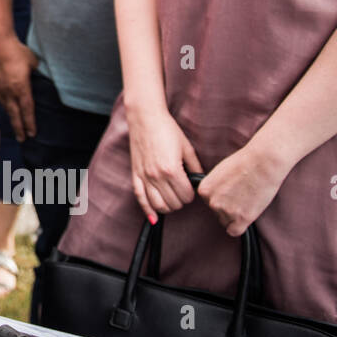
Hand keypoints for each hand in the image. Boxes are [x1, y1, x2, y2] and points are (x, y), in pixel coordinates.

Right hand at [0, 35, 38, 140]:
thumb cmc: (16, 51)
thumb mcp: (33, 61)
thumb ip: (35, 70)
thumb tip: (37, 73)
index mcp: (21, 87)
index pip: (27, 109)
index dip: (30, 122)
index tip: (32, 134)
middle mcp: (9, 91)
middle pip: (15, 114)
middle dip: (19, 127)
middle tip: (22, 139)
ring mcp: (0, 87)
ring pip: (6, 107)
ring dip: (11, 118)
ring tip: (15, 125)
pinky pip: (0, 98)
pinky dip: (5, 106)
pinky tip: (6, 108)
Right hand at [128, 106, 202, 222]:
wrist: (145, 117)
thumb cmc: (167, 129)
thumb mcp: (187, 148)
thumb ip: (195, 167)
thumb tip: (201, 181)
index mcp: (172, 170)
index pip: (186, 196)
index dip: (192, 194)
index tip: (191, 187)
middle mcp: (156, 176)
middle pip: (173, 203)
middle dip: (181, 200)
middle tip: (183, 190)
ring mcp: (144, 176)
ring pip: (157, 205)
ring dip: (167, 206)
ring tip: (172, 199)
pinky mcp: (135, 174)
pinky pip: (140, 198)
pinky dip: (147, 211)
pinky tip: (153, 218)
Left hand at [198, 145, 287, 237]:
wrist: (263, 163)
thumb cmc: (243, 163)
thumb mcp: (218, 172)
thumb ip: (213, 187)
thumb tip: (212, 198)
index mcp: (204, 190)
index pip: (208, 202)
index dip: (221, 198)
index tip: (231, 191)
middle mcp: (212, 202)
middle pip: (216, 213)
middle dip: (228, 207)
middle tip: (242, 195)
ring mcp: (227, 211)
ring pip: (226, 221)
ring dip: (235, 216)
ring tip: (247, 201)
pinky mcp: (242, 219)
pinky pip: (234, 231)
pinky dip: (239, 226)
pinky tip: (246, 217)